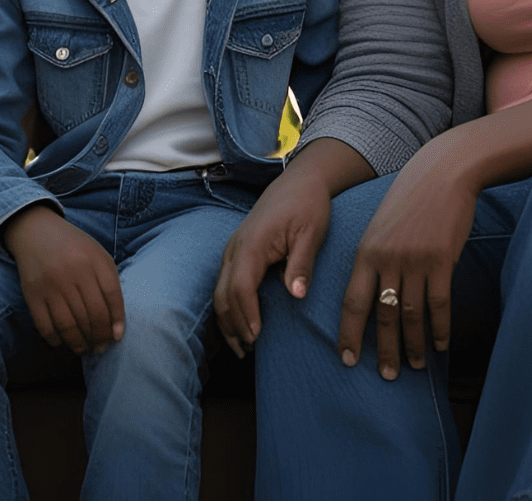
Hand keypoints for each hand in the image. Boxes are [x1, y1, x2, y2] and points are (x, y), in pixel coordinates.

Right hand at [1, 204, 124, 355]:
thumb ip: (109, 282)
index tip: (117, 336)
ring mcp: (52, 285)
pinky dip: (57, 340)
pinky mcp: (32, 295)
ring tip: (86, 349)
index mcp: (94, 260)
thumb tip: (116, 324)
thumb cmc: (74, 248)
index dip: (117, 319)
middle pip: (92, 314)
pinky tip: (65, 343)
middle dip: (100, 336)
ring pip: (70, 325)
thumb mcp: (97, 255)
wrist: (36, 232)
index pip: (111, 296)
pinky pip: (46, 326)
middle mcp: (74, 272)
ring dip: (80, 343)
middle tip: (101, 347)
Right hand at [213, 166, 331, 357]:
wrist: (301, 180)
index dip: (246, 314)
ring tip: (242, 346)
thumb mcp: (312, 232)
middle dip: (233, 324)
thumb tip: (296, 295)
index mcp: (253, 243)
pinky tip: (240, 322)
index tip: (257, 337)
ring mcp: (233, 247)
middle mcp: (236, 246)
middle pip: (224, 293)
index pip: (241, 287)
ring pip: (219, 290)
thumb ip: (301, 263)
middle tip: (249, 350)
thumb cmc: (309, 205)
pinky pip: (224, 282)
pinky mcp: (237, 249)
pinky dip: (228, 305)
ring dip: (227, 319)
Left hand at [337, 137, 477, 379]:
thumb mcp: (381, 224)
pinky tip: (441, 344)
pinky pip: (439, 305)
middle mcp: (387, 259)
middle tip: (386, 375)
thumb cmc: (411, 198)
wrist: (443, 172)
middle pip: (382, 315)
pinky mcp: (442, 260)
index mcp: (366, 251)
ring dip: (413, 345)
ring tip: (415, 365)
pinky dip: (440, 329)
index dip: (349, 334)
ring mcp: (415, 260)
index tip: (347, 359)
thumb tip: (373, 293)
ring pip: (410, 315)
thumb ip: (374, 257)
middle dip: (383, 349)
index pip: (352, 302)